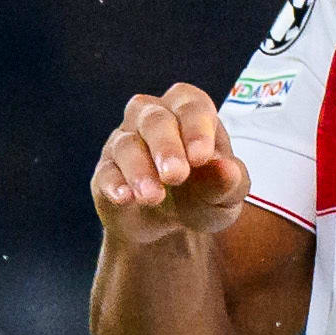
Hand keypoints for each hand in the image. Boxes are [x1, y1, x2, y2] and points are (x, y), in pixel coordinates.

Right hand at [91, 83, 249, 251]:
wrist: (170, 229)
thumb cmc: (204, 198)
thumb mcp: (225, 197)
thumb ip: (229, 183)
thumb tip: (227, 170)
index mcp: (190, 113)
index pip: (190, 105)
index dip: (195, 128)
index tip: (201, 158)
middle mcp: (153, 118)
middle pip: (154, 118)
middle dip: (165, 146)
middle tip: (176, 175)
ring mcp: (125, 142)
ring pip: (126, 144)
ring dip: (139, 170)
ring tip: (153, 197)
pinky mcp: (106, 171)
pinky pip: (106, 171)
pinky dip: (114, 183)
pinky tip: (125, 198)